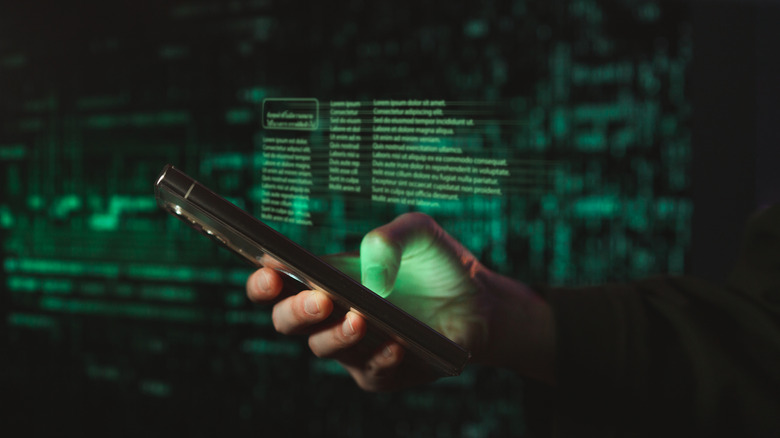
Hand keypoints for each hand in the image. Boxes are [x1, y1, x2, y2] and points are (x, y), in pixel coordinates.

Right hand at [246, 213, 554, 389]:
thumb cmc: (437, 264)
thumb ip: (389, 239)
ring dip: (338, 334)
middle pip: (287, 321)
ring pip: (324, 347)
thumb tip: (370, 278)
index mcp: (325, 278)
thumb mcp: (419, 233)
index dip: (263, 280)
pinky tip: (396, 344)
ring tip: (360, 318)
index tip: (268, 270)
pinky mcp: (380, 372)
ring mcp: (352, 347)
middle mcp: (330, 316)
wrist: (481, 302)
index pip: (276, 284)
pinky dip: (380, 357)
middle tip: (320, 298)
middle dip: (297, 310)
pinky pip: (369, 370)